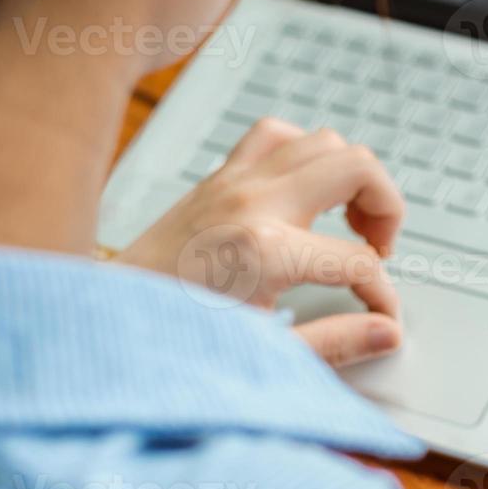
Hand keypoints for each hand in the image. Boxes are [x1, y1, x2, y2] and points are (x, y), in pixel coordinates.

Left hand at [115, 119, 405, 366]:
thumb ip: (335, 343)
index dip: (383, 294)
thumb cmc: (169, 342)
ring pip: (323, 140)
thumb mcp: (262, 353)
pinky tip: (306, 192)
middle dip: (387, 208)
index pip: (359, 261)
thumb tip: (385, 332)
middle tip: (379, 249)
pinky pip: (274, 135)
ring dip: (351, 177)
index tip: (381, 317)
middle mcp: (251, 203)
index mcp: (265, 251)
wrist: (100, 323)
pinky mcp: (216, 179)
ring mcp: (232, 183)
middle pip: (357, 167)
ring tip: (350, 220)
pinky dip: (303, 153)